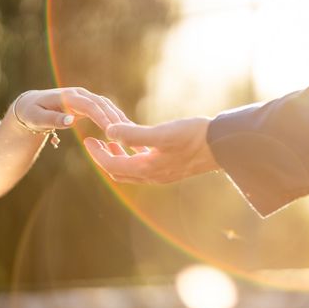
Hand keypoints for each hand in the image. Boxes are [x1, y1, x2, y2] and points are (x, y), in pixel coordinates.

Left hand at [13, 87, 126, 131]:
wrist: (32, 105)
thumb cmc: (32, 113)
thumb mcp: (36, 118)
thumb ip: (52, 120)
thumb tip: (71, 121)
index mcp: (68, 96)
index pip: (89, 105)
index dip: (102, 117)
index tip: (112, 131)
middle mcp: (80, 94)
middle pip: (102, 104)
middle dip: (116, 119)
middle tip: (128, 134)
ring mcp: (86, 97)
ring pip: (107, 106)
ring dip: (120, 118)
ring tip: (132, 132)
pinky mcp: (90, 103)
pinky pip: (106, 109)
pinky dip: (117, 118)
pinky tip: (126, 129)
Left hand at [83, 117, 219, 182]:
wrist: (221, 145)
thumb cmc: (193, 136)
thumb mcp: (162, 133)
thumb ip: (134, 133)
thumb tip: (109, 131)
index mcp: (147, 168)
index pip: (112, 164)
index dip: (97, 154)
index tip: (87, 141)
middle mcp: (153, 176)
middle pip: (119, 172)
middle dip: (104, 158)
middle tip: (95, 142)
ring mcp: (163, 174)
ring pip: (132, 171)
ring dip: (119, 157)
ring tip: (112, 141)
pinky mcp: (172, 169)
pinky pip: (146, 167)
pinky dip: (135, 157)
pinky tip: (139, 144)